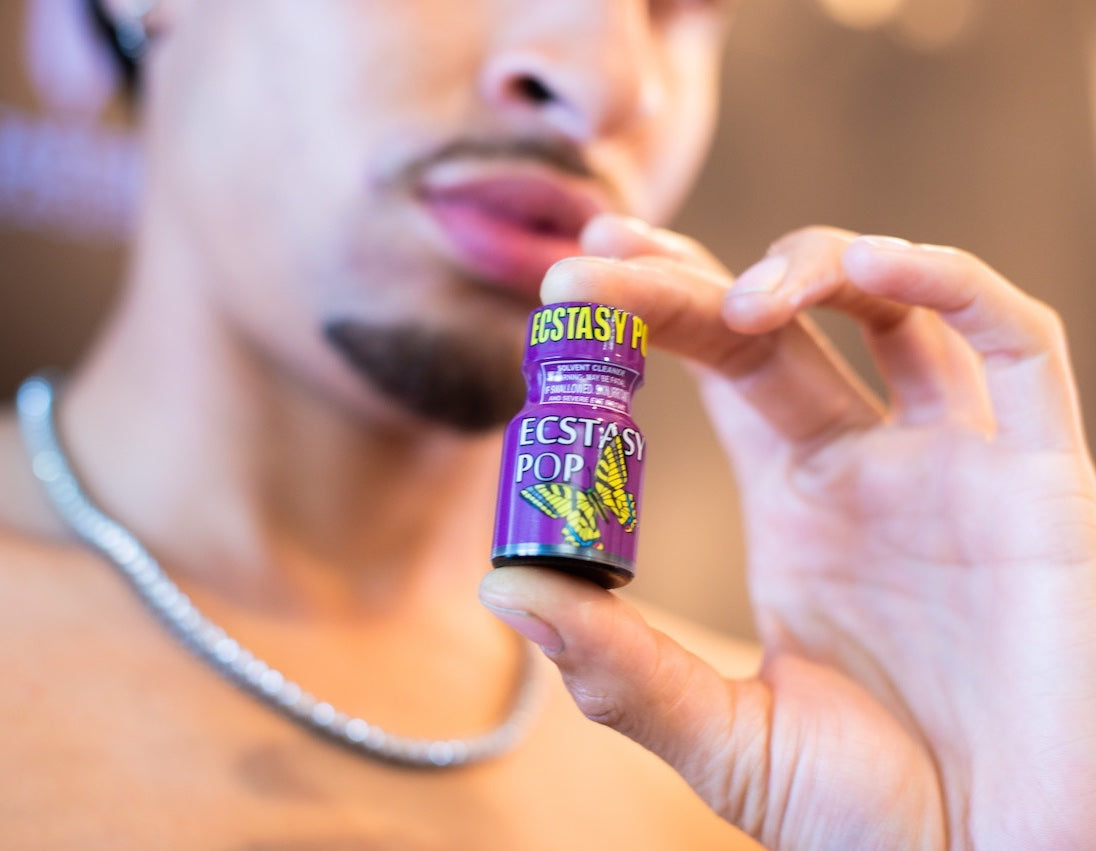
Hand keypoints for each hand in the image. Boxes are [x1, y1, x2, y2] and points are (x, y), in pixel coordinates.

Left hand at [479, 216, 1095, 848]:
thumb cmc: (873, 818)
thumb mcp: (730, 741)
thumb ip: (624, 669)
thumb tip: (504, 588)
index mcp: (794, 503)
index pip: (717, 365)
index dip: (654, 309)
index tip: (569, 285)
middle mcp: (869, 464)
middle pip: (778, 322)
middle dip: (692, 277)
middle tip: (602, 252)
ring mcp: (954, 465)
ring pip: (895, 304)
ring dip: (815, 264)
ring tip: (737, 295)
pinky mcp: (1043, 482)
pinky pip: (1015, 346)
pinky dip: (952, 287)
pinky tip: (877, 269)